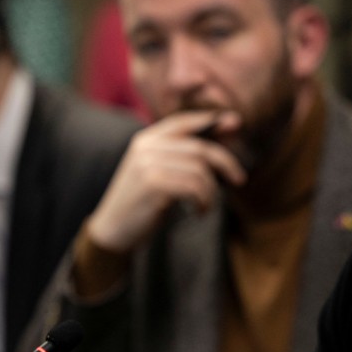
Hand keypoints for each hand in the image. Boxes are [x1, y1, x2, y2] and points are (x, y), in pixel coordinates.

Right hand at [85, 110, 246, 253]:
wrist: (112, 230)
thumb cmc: (142, 204)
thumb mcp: (158, 173)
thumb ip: (181, 157)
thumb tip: (223, 142)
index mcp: (146, 140)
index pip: (183, 121)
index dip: (210, 121)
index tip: (236, 122)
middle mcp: (146, 147)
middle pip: (199, 148)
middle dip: (225, 162)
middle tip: (239, 178)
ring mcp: (148, 164)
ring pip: (200, 170)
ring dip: (210, 191)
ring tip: (205, 206)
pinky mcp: (153, 183)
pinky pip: (194, 186)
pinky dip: (204, 201)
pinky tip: (198, 212)